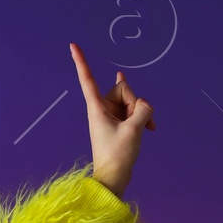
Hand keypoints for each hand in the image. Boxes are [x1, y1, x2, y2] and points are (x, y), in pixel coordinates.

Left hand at [68, 41, 154, 198]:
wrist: (114, 178)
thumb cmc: (118, 156)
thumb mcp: (135, 129)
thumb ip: (143, 110)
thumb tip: (145, 106)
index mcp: (97, 107)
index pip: (87, 79)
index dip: (81, 61)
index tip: (72, 45)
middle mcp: (102, 108)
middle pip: (123, 90)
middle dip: (135, 103)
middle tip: (135, 125)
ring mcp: (111, 115)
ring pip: (132, 101)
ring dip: (141, 113)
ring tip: (142, 131)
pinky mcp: (120, 123)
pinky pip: (135, 111)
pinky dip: (143, 118)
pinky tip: (151, 124)